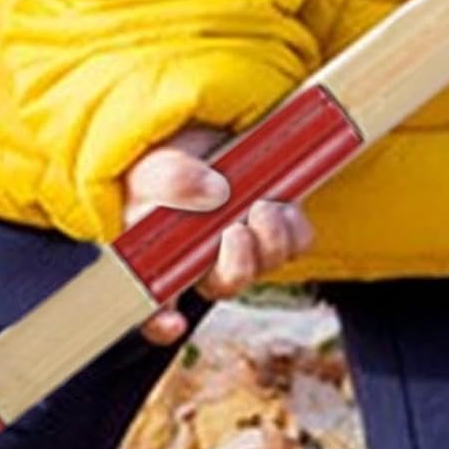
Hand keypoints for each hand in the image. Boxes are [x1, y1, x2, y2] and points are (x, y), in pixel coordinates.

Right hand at [121, 124, 314, 343]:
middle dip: (236, 266)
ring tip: (263, 206)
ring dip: (269, 242)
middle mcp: (200, 262)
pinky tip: (281, 202)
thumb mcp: (155, 164)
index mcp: (158, 259)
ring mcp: (241, 246)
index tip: (174, 324)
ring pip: (263, 266)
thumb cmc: (165, 154)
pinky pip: (296, 243)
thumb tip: (213, 192)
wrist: (208, 124)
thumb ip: (171, 181)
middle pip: (223, 286)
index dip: (161, 323)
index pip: (153, 308)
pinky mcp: (278, 227)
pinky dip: (293, 226)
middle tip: (235, 231)